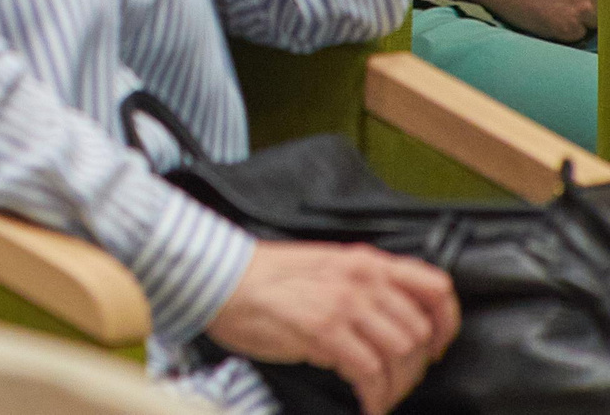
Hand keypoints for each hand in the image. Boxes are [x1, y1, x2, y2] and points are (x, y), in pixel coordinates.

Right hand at [206, 241, 456, 414]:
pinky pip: (370, 374)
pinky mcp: (325, 331)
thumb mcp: (323, 266)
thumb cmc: (263, 277)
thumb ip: (360, 284)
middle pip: (419, 333)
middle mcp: (362, 280)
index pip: (435, 288)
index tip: (437, 346)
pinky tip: (366, 405)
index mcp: (365, 262)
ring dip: (396, 387)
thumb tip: (391, 320)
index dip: (446, 323)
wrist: (218, 277)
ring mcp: (345, 305)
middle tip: (395, 382)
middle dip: (413, 367)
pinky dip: (374, 397)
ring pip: (401, 356)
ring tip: (379, 396)